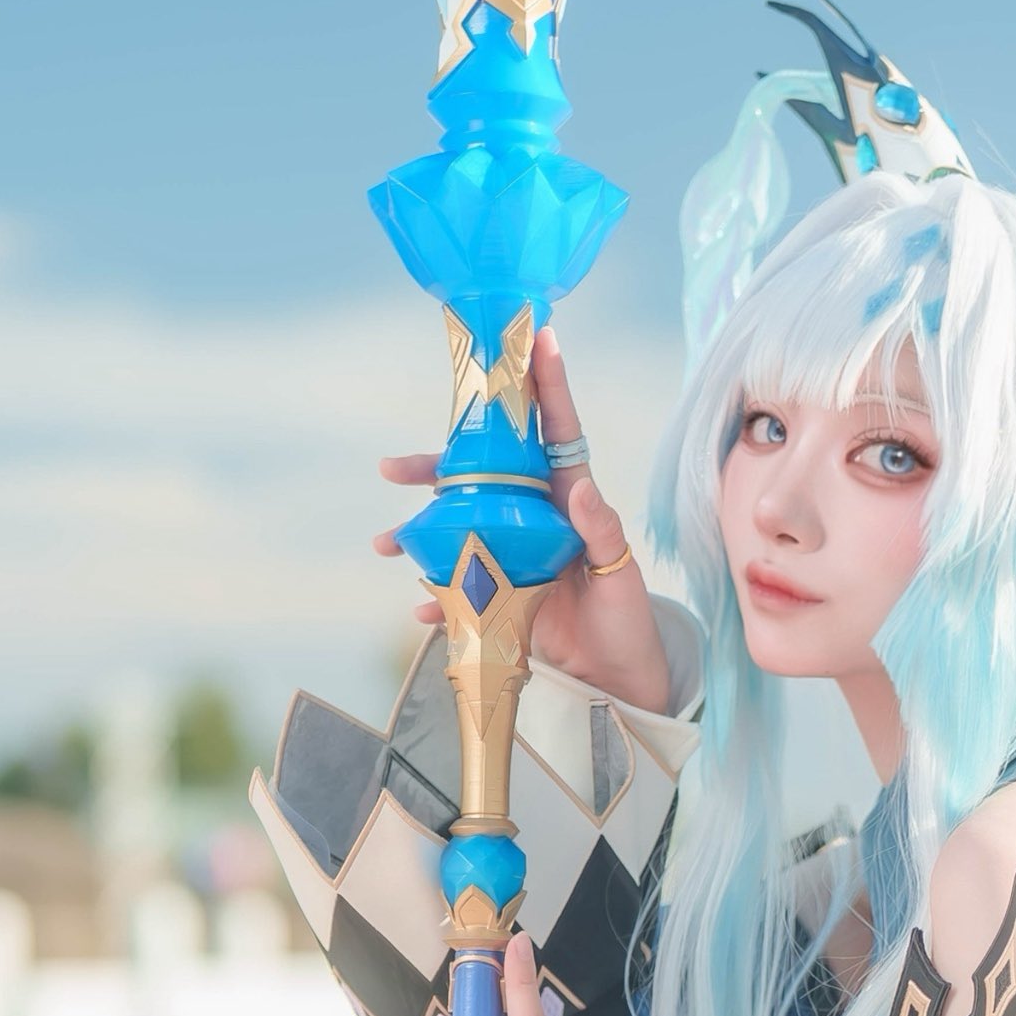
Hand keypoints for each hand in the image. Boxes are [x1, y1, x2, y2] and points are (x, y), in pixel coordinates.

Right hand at [369, 327, 678, 713]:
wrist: (621, 680)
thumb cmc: (628, 620)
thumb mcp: (621, 576)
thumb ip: (602, 532)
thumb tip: (582, 487)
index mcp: (570, 498)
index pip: (555, 431)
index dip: (544, 384)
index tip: (534, 336)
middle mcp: (536, 516)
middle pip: (480, 475)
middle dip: (434, 468)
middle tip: (392, 469)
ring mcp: (514, 552)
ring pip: (457, 526)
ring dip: (418, 533)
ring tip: (386, 543)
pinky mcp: (501, 593)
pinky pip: (459, 587)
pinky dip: (437, 597)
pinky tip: (421, 608)